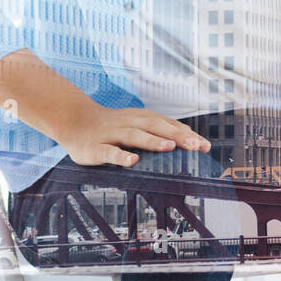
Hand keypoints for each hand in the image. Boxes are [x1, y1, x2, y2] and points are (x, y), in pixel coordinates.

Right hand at [55, 104, 210, 167]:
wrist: (74, 120)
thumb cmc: (113, 125)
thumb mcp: (138, 123)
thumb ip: (161, 129)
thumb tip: (191, 136)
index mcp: (143, 119)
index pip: (169, 126)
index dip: (188, 135)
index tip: (206, 146)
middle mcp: (131, 124)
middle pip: (157, 127)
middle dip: (177, 136)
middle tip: (195, 146)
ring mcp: (113, 134)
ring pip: (135, 136)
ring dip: (152, 141)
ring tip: (169, 147)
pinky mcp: (96, 147)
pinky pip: (110, 151)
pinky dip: (121, 156)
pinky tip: (132, 161)